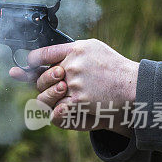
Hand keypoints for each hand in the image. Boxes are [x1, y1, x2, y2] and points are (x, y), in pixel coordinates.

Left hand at [9, 39, 138, 135]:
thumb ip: (71, 51)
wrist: (134, 87)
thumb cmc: (114, 69)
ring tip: (60, 98)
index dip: (31, 61)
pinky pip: (57, 109)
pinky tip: (65, 109)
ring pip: (45, 97)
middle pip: (41, 78)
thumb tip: (49, 57)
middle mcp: (73, 64)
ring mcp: (74, 83)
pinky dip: (59, 112)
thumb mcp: (94, 50)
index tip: (27, 65)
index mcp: (76, 49)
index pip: (43, 53)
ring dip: (49, 100)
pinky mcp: (78, 100)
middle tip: (54, 87)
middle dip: (42, 85)